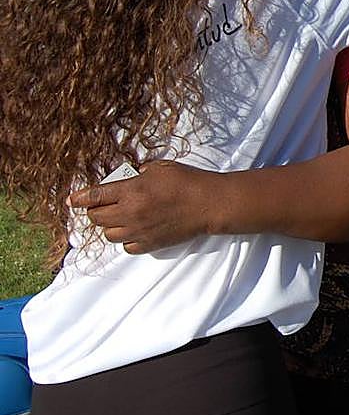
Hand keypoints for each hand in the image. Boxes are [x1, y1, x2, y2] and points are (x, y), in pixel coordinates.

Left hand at [68, 161, 223, 253]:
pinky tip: (134, 231)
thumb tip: (131, 176)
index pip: (95, 196)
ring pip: (108, 235)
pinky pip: (126, 247)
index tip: (73, 200)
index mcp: (131, 190)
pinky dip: (126, 240)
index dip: (80, 198)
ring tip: (120, 219)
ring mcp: (139, 230)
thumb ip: (140, 173)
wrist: (209, 203)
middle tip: (103, 206)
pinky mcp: (150, 244)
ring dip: (110, 226)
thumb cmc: (188, 181)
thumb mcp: (161, 168)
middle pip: (96, 218)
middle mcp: (130, 212)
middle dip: (96, 211)